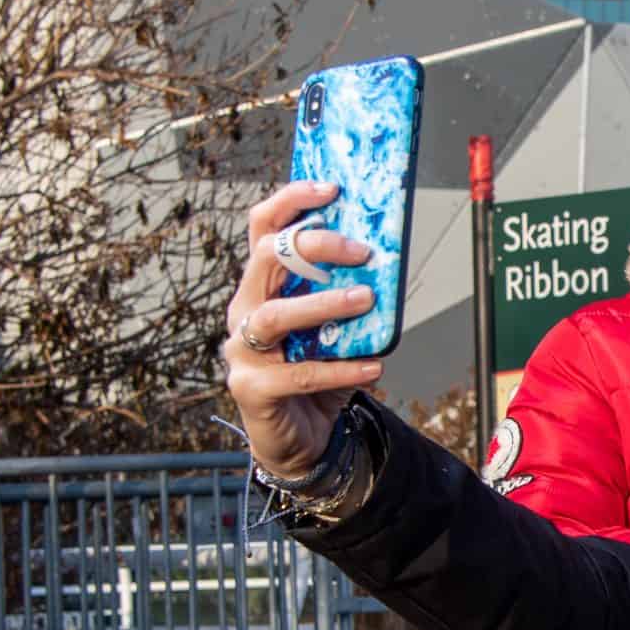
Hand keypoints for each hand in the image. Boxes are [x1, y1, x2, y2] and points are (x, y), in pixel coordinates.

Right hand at [220, 181, 387, 479]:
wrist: (299, 441)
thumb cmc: (315, 375)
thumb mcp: (332, 329)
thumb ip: (345, 295)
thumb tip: (387, 260)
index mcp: (260, 286)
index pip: (262, 228)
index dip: (291, 202)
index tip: (330, 189)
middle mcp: (243, 311)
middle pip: (266, 260)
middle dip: (314, 247)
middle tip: (361, 251)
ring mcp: (242, 350)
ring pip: (275, 316)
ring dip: (322, 304)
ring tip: (366, 299)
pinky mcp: (252, 389)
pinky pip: (298, 374)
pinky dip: (340, 368)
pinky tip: (374, 367)